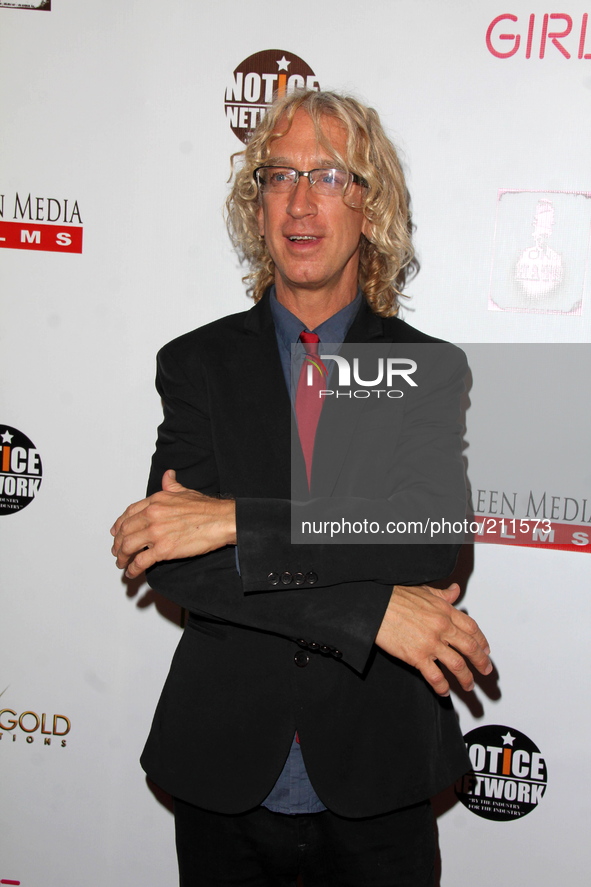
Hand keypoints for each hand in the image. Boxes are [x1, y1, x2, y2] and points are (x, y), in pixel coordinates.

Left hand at [110, 470, 236, 578]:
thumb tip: (168, 475)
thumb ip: (171, 485)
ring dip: (121, 557)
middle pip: (125, 531)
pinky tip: (132, 572)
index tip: (116, 532)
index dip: (119, 524)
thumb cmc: (207, 508)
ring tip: (122, 563)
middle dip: (118, 543)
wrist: (222, 520)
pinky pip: (141, 561)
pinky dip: (133, 568)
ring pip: (128, 546)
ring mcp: (156, 533)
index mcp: (156, 501)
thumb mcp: (185, 491)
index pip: (129, 513)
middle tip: (117, 551)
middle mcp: (152, 515)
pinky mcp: (163, 549)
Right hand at [375, 583, 491, 695]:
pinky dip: (442, 687)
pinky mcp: (417, 657)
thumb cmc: (395, 596)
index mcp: (445, 611)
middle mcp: (442, 627)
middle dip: (481, 662)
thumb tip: (455, 590)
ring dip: (466, 678)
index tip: (485, 649)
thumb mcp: (424, 591)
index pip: (472, 628)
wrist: (376, 605)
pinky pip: (435, 676)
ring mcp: (431, 643)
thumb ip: (442, 594)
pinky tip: (444, 691)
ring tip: (468, 685)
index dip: (481, 641)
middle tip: (485, 670)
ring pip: (457, 665)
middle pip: (470, 648)